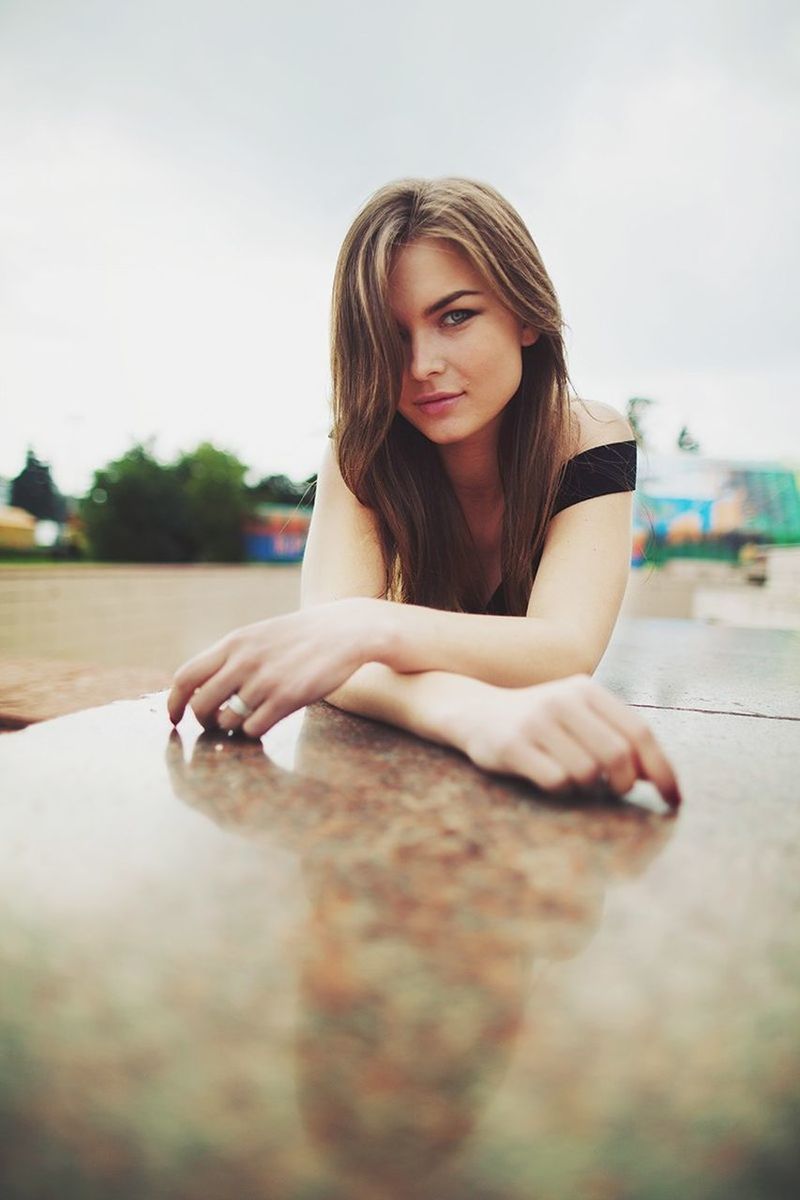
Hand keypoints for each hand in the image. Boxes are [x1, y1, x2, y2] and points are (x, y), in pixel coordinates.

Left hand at [167, 598, 388, 736]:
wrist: (346, 630)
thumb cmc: (302, 637)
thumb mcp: (260, 636)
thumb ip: (233, 656)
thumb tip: (204, 686)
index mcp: (234, 643)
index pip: (186, 676)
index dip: (174, 703)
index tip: (175, 719)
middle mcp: (244, 661)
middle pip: (201, 705)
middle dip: (204, 723)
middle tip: (217, 725)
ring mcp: (265, 680)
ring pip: (227, 721)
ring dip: (232, 729)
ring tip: (246, 723)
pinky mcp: (288, 697)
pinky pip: (254, 728)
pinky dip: (254, 732)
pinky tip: (267, 722)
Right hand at [459, 674, 680, 809]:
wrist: (474, 711)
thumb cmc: (538, 721)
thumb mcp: (577, 715)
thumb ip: (616, 736)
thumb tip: (659, 777)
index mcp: (586, 689)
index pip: (639, 732)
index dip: (663, 769)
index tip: (675, 800)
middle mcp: (563, 700)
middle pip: (617, 756)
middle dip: (624, 784)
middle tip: (615, 792)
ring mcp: (536, 721)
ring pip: (587, 772)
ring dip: (589, 788)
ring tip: (577, 782)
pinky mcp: (512, 745)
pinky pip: (556, 780)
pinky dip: (563, 790)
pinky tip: (553, 781)